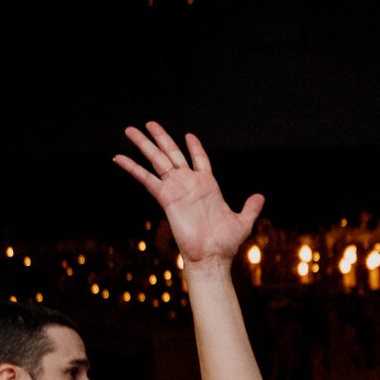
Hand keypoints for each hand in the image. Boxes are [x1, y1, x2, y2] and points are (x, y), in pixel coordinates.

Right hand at [113, 123, 264, 267]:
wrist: (212, 257)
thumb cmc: (226, 244)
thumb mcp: (243, 221)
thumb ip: (250, 208)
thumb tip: (260, 197)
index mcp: (208, 186)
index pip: (199, 160)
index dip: (195, 147)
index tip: (188, 135)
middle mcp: (189, 184)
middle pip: (172, 154)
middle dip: (160, 138)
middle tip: (149, 123)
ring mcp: (176, 189)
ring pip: (157, 160)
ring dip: (144, 145)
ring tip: (130, 130)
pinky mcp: (165, 198)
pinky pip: (146, 179)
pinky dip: (132, 168)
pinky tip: (119, 158)